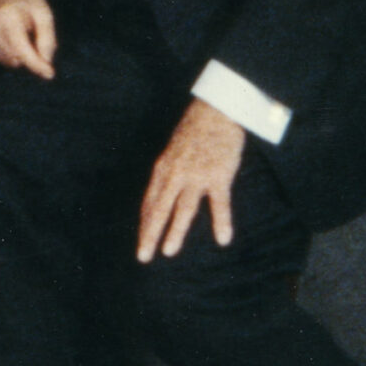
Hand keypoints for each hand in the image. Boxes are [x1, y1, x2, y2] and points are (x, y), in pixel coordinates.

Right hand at [0, 0, 56, 77]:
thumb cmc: (30, 3)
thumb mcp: (45, 15)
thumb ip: (47, 39)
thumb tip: (45, 62)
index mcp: (8, 17)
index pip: (22, 50)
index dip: (37, 64)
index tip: (50, 74)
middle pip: (17, 58)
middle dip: (31, 55)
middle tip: (35, 38)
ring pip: (11, 62)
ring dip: (21, 55)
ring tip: (23, 35)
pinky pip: (2, 61)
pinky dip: (12, 55)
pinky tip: (13, 40)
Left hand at [136, 98, 243, 261]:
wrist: (215, 109)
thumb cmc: (195, 129)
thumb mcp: (173, 150)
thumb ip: (168, 171)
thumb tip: (162, 191)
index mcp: (163, 168)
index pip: (150, 201)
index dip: (146, 223)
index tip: (143, 241)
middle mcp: (176, 174)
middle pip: (160, 208)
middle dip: (150, 233)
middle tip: (143, 256)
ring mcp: (196, 175)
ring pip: (183, 208)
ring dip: (176, 231)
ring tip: (169, 251)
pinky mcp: (218, 175)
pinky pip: (219, 202)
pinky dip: (221, 221)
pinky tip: (223, 238)